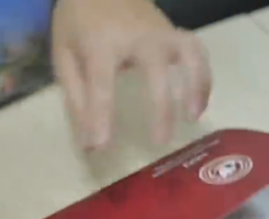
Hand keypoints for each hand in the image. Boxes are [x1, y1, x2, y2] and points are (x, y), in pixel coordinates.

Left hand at [51, 0, 211, 149]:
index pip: (102, 83)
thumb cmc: (78, 22)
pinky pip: (197, 52)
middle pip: (156, 72)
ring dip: (196, 86)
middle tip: (160, 142)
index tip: (102, 145)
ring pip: (189, 56)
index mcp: (101, 43)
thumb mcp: (64, 57)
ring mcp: (161, 32)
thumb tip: (90, 141)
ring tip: (193, 118)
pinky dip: (203, 76)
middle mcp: (137, 36)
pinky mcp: (174, 32)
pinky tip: (199, 103)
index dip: (102, 116)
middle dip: (161, 108)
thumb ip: (77, 98)